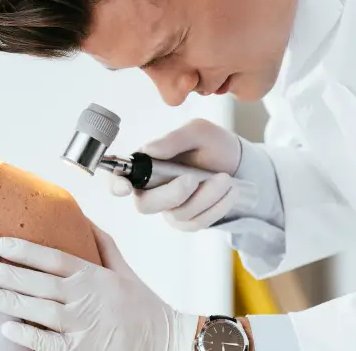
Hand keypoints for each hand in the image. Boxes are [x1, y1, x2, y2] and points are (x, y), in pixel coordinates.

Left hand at [0, 226, 199, 350]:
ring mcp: (83, 327)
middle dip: (8, 274)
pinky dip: (26, 335)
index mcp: (96, 277)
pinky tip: (7, 327)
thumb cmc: (142, 306)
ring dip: (10, 301)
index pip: (56, 258)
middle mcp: (88, 299)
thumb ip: (102, 245)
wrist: (165, 341)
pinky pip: (47, 343)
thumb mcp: (124, 271)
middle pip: (41, 284)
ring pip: (39, 311)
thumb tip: (83, 218)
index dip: (26, 250)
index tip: (1, 243)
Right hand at [110, 119, 243, 230]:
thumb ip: (173, 140)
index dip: (116, 185)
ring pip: (176, 214)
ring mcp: (169, 207)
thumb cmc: (212, 144)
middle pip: (146, 204)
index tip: (125, 187)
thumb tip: (149, 150)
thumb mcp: (198, 132)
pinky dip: (215, 207)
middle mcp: (152, 189)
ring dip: (205, 197)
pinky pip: (195, 223)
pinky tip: (228, 192)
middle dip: (173, 194)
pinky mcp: (188, 220)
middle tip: (194, 178)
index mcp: (146, 164)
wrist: (238, 162)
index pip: (120, 178)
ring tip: (225, 179)